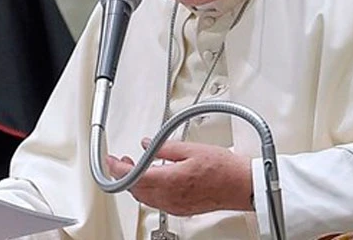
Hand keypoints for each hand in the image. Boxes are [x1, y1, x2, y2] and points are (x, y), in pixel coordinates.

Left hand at [106, 138, 252, 215]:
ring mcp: (175, 205)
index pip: (132, 177)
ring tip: (135, 167)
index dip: (117, 168)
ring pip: (144, 197)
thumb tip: (146, 144)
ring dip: (135, 183)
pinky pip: (157, 202)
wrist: (241, 185)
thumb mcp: (190, 148)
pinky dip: (149, 190)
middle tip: (121, 161)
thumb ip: (163, 147)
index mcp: (169, 181)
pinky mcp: (181, 209)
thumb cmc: (222, 168)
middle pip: (135, 189)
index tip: (111, 160)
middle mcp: (169, 197)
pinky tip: (153, 179)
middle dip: (124, 175)